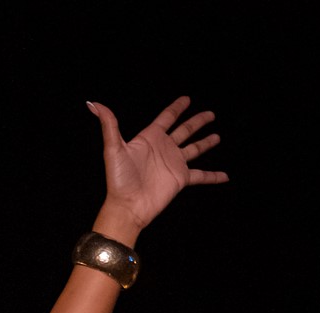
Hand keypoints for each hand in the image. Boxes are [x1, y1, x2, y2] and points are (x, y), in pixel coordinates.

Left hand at [90, 95, 227, 238]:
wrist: (127, 206)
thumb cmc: (118, 179)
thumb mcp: (113, 148)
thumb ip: (109, 124)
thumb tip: (94, 103)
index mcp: (150, 138)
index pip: (167, 118)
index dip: (177, 108)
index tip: (187, 99)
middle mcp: (164, 149)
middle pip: (184, 130)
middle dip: (197, 122)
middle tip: (210, 114)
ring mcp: (173, 164)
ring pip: (194, 149)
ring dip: (206, 143)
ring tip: (218, 135)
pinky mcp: (180, 179)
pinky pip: (201, 176)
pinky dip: (213, 176)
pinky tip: (225, 175)